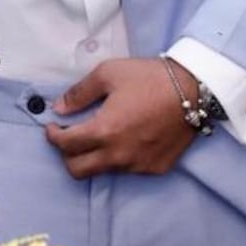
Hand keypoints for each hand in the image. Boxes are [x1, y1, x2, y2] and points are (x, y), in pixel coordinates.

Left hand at [46, 57, 197, 177]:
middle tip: (70, 137)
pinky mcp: (155, 168)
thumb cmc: (149, 78)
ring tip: (99, 136)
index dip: (52, 136)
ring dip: (93, 157)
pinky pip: (127, 170)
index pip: (65, 145)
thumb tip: (59, 109)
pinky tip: (125, 139)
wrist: (193, 90)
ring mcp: (138, 165)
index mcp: (104, 131)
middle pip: (77, 170)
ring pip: (103, 171)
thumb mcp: (108, 74)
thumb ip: (79, 93)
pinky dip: (118, 158)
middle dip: (67, 155)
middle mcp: (119, 155)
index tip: (53, 127)